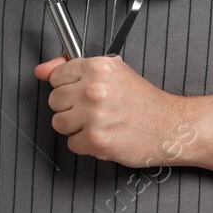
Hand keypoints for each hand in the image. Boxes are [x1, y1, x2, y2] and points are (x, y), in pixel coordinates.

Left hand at [34, 54, 188, 167]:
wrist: (170, 126)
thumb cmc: (144, 101)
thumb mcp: (113, 72)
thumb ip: (73, 68)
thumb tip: (42, 70)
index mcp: (98, 67)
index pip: (57, 76)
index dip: (68, 86)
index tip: (81, 92)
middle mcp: (94, 88)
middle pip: (55, 100)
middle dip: (71, 107)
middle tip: (93, 109)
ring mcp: (94, 115)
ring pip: (59, 123)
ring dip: (76, 127)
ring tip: (98, 123)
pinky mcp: (96, 139)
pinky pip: (72, 144)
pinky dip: (86, 145)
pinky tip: (104, 136)